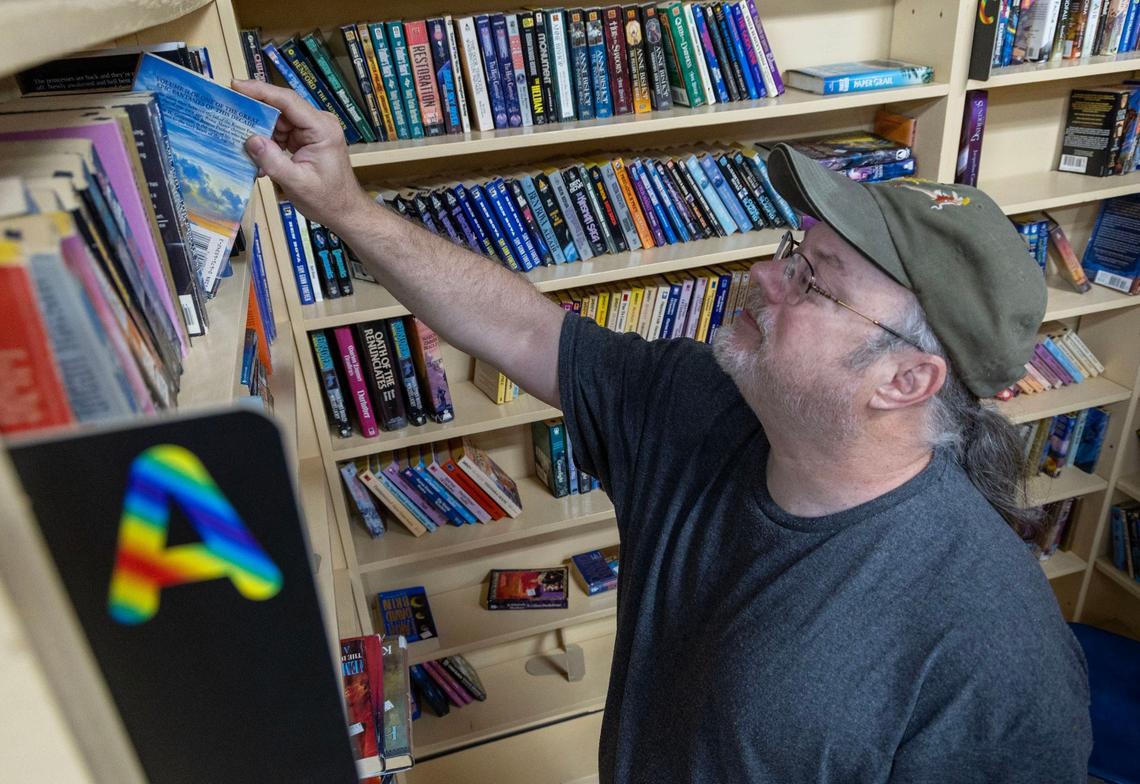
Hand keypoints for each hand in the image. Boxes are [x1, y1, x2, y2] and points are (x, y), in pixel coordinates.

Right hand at [232, 79, 371, 230]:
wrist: (343, 211)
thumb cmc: (327, 199)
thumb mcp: (297, 183)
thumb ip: (273, 162)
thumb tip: (250, 140)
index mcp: (322, 129)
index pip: (288, 101)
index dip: (261, 91)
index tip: (236, 85)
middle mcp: (318, 124)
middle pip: (280, 108)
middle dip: (255, 112)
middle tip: (229, 113)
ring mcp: (311, 130)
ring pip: (277, 120)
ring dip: (259, 132)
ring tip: (240, 143)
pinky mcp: (304, 139)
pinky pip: (280, 133)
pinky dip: (267, 143)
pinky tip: (258, 158)